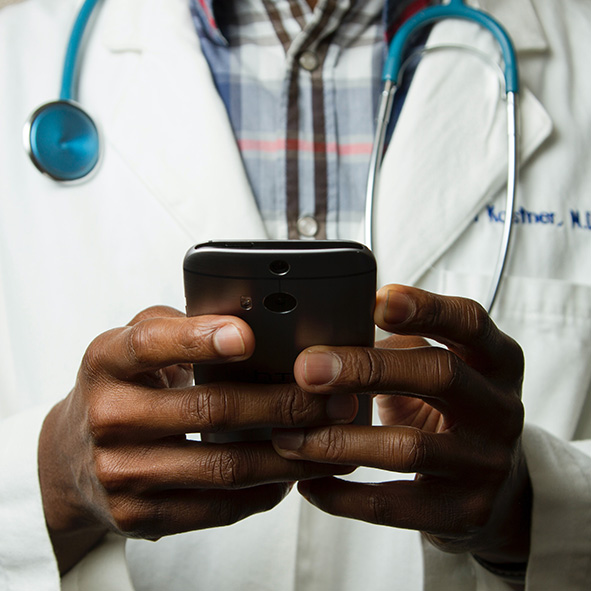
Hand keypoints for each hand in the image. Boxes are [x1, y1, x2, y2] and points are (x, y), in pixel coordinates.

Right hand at [38, 306, 356, 573]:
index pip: (151, 344)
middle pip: (209, 409)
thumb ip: (180, 327)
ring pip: (223, 467)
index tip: (248, 336)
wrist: (70, 458)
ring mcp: (120, 472)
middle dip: (282, 404)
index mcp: (107, 361)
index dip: (200, 339)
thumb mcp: (132, 345)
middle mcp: (108, 416)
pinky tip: (289, 475)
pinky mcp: (137, 515)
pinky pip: (215, 508)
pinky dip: (262, 492)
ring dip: (286, 454)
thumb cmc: (120, 388)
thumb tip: (250, 321)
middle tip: (331, 398)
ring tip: (328, 439)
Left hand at [272, 285, 530, 564]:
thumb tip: (324, 338)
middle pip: (439, 375)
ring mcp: (487, 464)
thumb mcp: (439, 368)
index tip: (375, 301)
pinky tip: (308, 482)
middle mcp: (501, 409)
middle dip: (366, 369)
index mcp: (496, 360)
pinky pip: (393, 506)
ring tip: (288, 437)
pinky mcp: (465, 512)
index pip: (469, 321)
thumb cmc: (450, 411)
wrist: (498, 487)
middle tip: (306, 369)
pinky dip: (342, 496)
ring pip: (409, 448)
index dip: (425, 308)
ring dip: (338, 441)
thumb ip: (399, 347)